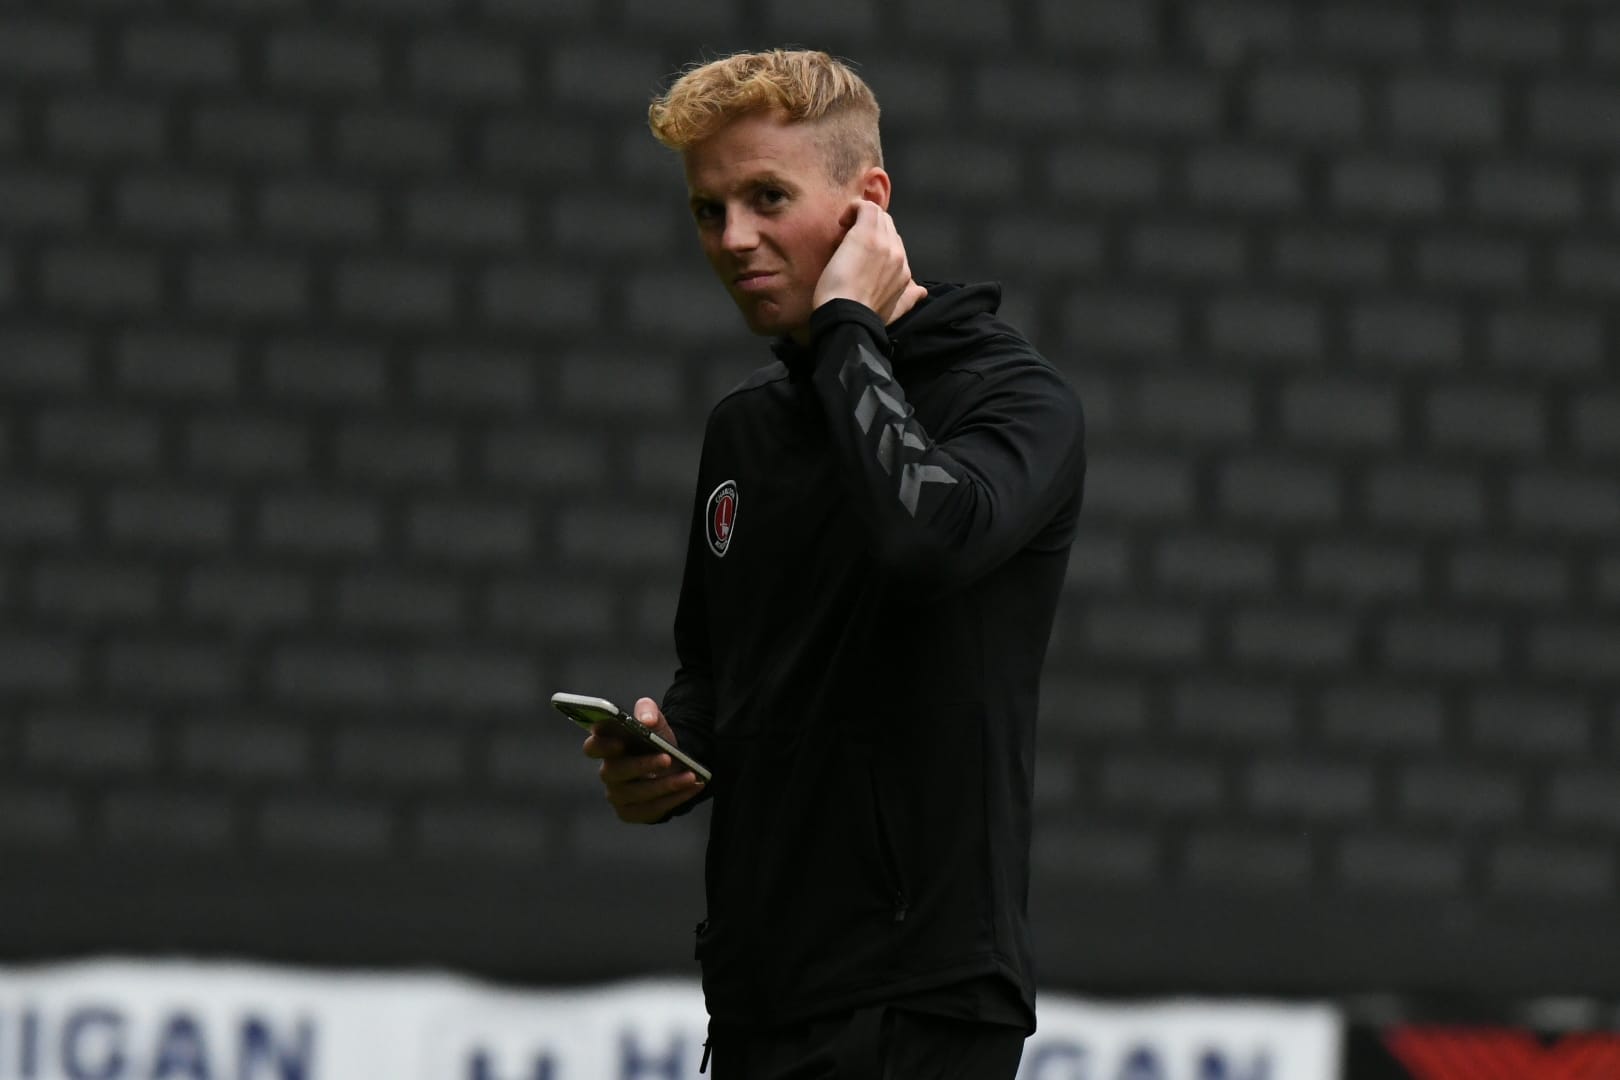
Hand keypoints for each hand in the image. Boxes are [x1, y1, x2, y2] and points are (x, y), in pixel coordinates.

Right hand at [582, 697, 704, 823]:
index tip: (620, 742)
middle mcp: (608, 772)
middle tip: (667, 759)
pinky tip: (692, 787)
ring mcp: (617, 794)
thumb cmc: (654, 741)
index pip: (592, 747)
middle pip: (616, 771)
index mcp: (607, 746)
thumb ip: (648, 711)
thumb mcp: (654, 720)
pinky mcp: (630, 812)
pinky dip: (674, 799)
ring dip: (666, 785)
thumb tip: (647, 720)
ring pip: (637, 793)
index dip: (602, 746)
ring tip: (689, 776)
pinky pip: (651, 809)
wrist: (671, 764)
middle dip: (643, 765)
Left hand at [813, 199, 928, 324]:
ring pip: (879, 215)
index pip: (896, 245)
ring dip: (861, 219)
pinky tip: (843, 222)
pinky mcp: (867, 234)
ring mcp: (884, 242)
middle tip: (849, 244)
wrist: (848, 318)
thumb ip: (908, 299)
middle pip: (889, 227)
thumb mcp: (893, 312)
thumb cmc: (863, 318)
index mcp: (905, 273)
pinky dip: (854, 209)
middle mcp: (899, 255)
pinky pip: (866, 207)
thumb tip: (922, 291)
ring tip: (844, 234)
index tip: (859, 256)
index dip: (877, 245)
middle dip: (870, 230)